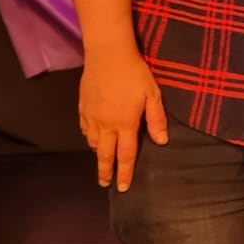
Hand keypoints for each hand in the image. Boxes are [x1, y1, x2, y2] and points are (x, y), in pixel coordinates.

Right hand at [78, 45, 165, 191]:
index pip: (126, 155)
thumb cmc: (135, 73)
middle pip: (104, 154)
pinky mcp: (82, 107)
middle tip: (105, 184)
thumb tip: (162, 142)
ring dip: (97, 153)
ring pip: (92, 142)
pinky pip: (84, 129)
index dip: (125, 172)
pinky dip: (88, 137)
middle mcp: (106, 125)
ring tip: (102, 159)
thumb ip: (156, 119)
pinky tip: (92, 137)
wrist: (108, 55)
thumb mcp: (152, 95)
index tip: (123, 187)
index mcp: (125, 124)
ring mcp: (91, 117)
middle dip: (105, 171)